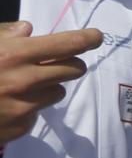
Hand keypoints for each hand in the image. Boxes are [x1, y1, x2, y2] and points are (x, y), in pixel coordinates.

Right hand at [0, 22, 101, 144]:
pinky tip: (4, 105)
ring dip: (47, 87)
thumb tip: (29, 30)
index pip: (67, 44)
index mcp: (15, 55)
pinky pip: (37, 113)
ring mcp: (24, 107)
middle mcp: (25, 81)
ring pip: (57, 92)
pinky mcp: (20, 127)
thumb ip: (5, 35)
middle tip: (56, 61)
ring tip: (19, 85)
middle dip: (69, 63)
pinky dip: (28, 108)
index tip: (97, 36)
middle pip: (74, 69)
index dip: (87, 38)